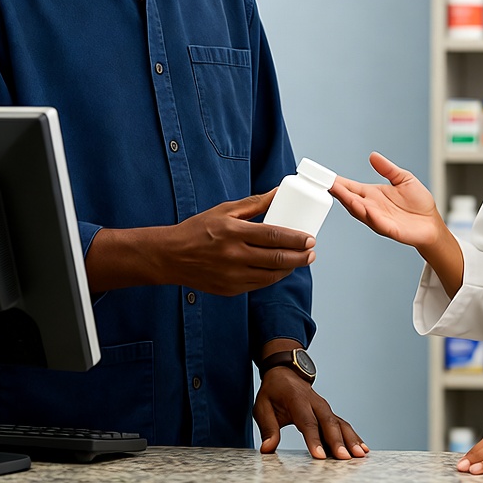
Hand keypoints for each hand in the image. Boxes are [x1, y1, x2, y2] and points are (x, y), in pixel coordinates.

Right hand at [85, 189, 316, 294]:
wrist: (171, 257)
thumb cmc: (199, 229)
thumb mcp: (225, 211)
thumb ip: (254, 203)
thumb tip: (279, 192)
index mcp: (233, 233)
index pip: (273, 236)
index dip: (295, 239)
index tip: (310, 238)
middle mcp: (233, 256)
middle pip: (276, 258)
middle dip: (300, 256)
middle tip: (312, 251)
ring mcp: (231, 276)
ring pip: (270, 276)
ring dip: (289, 269)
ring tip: (301, 260)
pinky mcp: (229, 290)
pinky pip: (258, 285)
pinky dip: (273, 277)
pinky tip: (281, 270)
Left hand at [254, 367, 368, 459]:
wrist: (285, 373)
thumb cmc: (273, 392)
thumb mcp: (262, 407)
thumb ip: (268, 428)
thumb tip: (267, 449)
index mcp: (297, 399)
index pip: (307, 422)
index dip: (314, 440)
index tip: (320, 456)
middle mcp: (315, 402)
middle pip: (329, 423)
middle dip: (338, 441)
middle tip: (345, 458)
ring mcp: (324, 407)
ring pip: (340, 423)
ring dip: (351, 439)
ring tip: (359, 455)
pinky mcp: (329, 413)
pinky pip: (342, 425)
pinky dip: (353, 436)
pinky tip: (362, 450)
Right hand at [331, 152, 444, 249]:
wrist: (432, 223)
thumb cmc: (418, 203)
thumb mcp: (403, 179)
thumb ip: (387, 169)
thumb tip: (373, 156)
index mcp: (373, 195)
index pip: (351, 187)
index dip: (338, 183)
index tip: (326, 176)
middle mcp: (371, 207)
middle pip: (350, 199)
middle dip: (339, 192)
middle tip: (328, 184)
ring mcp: (379, 219)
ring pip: (360, 212)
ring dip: (350, 203)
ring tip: (341, 194)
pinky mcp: (390, 229)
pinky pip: (378, 223)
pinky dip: (371, 217)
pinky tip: (367, 209)